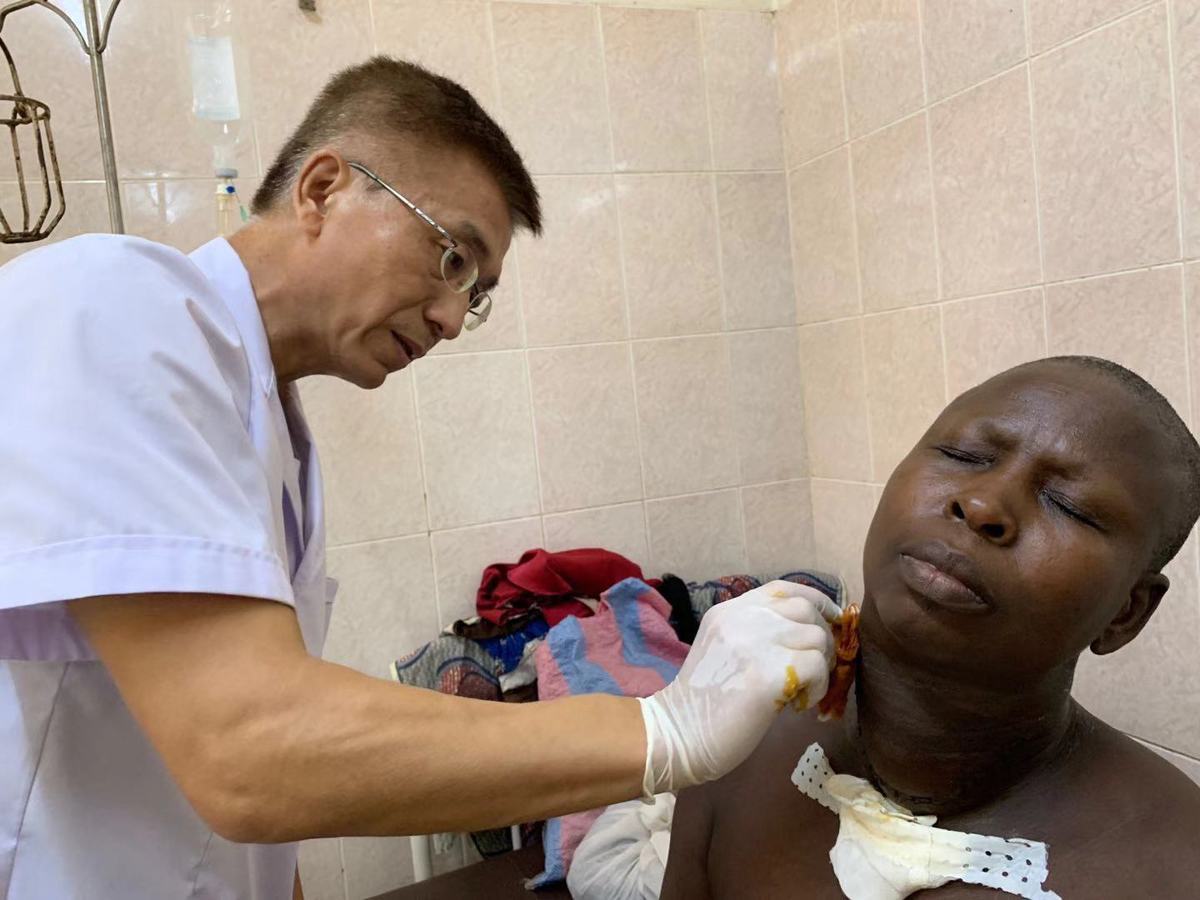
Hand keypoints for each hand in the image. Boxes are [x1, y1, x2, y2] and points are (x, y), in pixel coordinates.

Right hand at [638, 581, 839, 795]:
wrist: (679, 733)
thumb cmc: (702, 702)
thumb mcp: (723, 649)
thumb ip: (756, 634)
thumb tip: (809, 636)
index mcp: (729, 611)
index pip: (783, 589)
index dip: (815, 600)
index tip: (831, 618)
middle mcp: (743, 617)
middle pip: (806, 610)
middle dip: (824, 638)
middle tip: (818, 668)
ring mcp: (756, 642)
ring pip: (817, 638)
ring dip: (821, 666)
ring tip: (803, 692)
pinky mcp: (770, 672)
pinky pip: (817, 667)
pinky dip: (818, 688)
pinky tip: (799, 705)